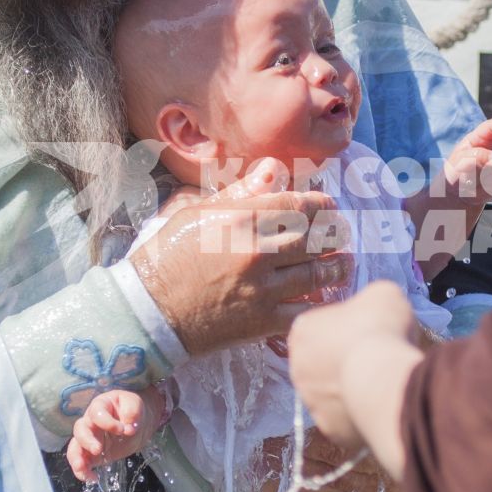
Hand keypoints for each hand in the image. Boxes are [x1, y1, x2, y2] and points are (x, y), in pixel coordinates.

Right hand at [65, 386, 161, 479]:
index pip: (97, 413)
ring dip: (76, 458)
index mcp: (100, 406)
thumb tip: (128, 428)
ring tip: (82, 468)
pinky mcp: (91, 455)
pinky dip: (83, 471)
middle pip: (80, 429)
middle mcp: (90, 422)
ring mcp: (88, 439)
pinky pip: (81, 462)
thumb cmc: (131, 411)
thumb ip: (132, 412)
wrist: (133, 424)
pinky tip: (92, 478)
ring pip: (75, 447)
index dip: (107, 422)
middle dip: (86, 440)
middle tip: (98, 449)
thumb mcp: (135, 405)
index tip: (122, 430)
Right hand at [127, 158, 350, 356]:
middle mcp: (256, 252)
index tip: (329, 204)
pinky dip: (321, 303)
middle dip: (334, 232)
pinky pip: (304, 311)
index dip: (320, 203)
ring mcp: (262, 289)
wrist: (147, 311)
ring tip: (345, 261)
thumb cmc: (166, 256)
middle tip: (341, 231)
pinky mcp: (261, 322)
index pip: (297, 205)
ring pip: (317, 273)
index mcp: (240, 220)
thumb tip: (273, 169)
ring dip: (337, 265)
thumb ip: (239, 193)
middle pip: (314, 237)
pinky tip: (329, 296)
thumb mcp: (196, 213)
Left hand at [289, 281, 421, 454]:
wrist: (381, 378)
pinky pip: (348, 419)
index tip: (368, 331)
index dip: (346, 328)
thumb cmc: (378, 328)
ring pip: (334, 394)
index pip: (320, 327)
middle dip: (346, 361)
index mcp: (303, 330)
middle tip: (376, 358)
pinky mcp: (330, 429)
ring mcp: (311, 402)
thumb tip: (375, 310)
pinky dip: (362, 414)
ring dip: (353, 389)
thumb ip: (370, 300)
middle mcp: (297, 368)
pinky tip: (382, 404)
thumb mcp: (382, 295)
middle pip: (324, 362)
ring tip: (383, 383)